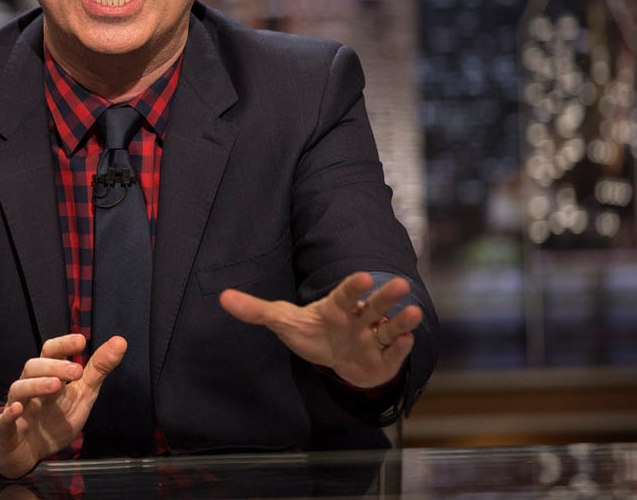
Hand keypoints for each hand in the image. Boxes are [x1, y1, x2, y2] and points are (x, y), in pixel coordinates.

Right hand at [0, 332, 125, 478]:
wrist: (30, 452)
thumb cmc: (55, 418)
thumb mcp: (83, 393)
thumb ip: (99, 368)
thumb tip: (120, 341)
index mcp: (47, 375)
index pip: (50, 351)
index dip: (63, 344)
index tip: (81, 341)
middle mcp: (30, 386)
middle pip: (33, 366)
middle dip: (54, 365)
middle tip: (77, 370)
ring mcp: (17, 406)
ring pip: (19, 388)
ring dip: (37, 384)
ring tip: (57, 385)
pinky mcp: (7, 430)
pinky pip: (4, 419)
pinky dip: (9, 413)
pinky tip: (17, 409)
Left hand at [218, 272, 421, 387]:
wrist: (335, 360)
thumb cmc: (311, 333)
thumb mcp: (282, 321)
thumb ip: (255, 310)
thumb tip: (222, 297)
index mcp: (336, 307)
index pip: (345, 294)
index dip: (353, 287)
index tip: (363, 277)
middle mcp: (359, 319)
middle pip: (373, 306)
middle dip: (385, 297)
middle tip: (400, 284)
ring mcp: (372, 339)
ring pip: (388, 328)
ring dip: (401, 321)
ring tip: (413, 314)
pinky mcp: (383, 360)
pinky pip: (393, 353)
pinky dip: (400, 349)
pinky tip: (406, 341)